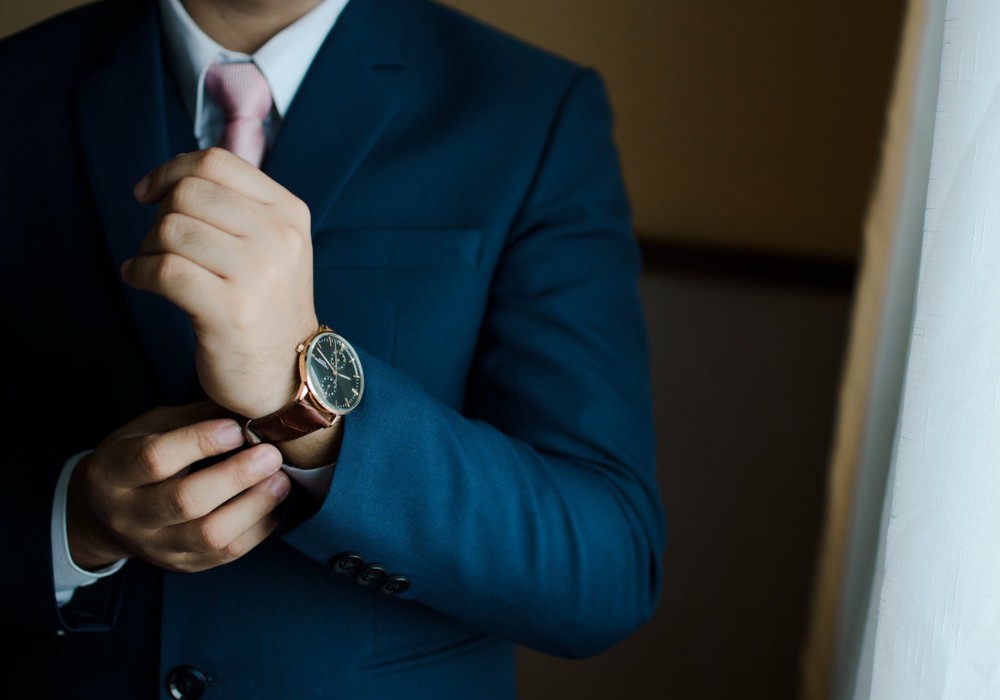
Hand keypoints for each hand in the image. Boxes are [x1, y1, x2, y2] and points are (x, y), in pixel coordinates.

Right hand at [67, 402, 290, 572]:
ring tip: (280, 480)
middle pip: (186, 501)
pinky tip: (274, 503)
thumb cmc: (140, 457)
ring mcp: (155, 546)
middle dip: (236, 476)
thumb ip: (196, 418)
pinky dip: (259, 527)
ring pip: (209, 535)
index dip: (200, 442)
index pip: (155, 459)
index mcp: (114, 472)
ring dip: (254, 506)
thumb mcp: (153, 428)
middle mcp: (129, 515)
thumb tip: (247, 404)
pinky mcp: (183, 564)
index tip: (237, 428)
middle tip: (271, 455)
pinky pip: (227, 553)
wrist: (109, 514)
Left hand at [122, 148, 318, 418]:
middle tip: (159, 244)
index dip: (171, 170)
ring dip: (147, 248)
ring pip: (172, 229)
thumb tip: (172, 175)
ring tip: (153, 268)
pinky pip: (164, 270)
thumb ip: (237, 206)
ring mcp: (258, 275)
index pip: (217, 163)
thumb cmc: (267, 306)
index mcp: (289, 213)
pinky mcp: (230, 310)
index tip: (149, 193)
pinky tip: (141, 281)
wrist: (290, 374)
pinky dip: (140, 273)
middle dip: (159, 215)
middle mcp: (279, 238)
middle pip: (189, 193)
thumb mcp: (273, 246)